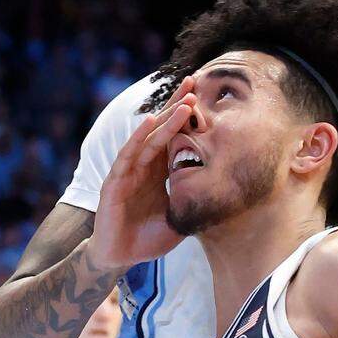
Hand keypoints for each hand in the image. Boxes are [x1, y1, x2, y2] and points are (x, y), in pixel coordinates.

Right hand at [86, 77, 197, 270]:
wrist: (120, 257)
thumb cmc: (148, 238)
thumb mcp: (179, 219)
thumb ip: (193, 205)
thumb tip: (223, 200)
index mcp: (158, 171)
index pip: (174, 137)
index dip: (186, 116)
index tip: (203, 95)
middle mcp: (143, 165)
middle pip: (161, 128)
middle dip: (177, 105)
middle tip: (194, 81)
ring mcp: (128, 171)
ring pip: (149, 138)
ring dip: (165, 119)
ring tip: (183, 101)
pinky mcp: (114, 182)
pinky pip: (127, 156)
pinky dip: (137, 139)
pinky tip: (148, 123)